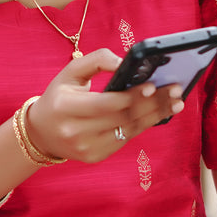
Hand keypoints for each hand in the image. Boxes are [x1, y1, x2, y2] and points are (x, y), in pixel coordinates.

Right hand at [28, 49, 185, 162]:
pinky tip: (159, 113)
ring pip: (129, 130)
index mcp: (65, 107)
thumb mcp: (70, 73)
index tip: (153, 84)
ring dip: (155, 115)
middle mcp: (75, 132)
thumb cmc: (59, 96)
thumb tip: (126, 61)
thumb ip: (97, 60)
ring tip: (176, 103)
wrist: (41, 132)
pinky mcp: (95, 157)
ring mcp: (86, 148)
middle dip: (152, 103)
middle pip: (122, 118)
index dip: (131, 96)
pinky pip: (126, 139)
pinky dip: (144, 125)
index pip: (106, 104)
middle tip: (175, 90)